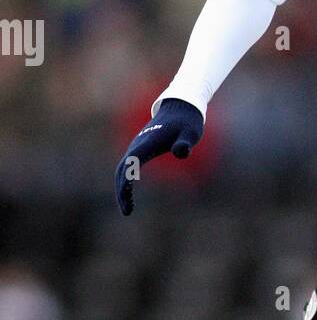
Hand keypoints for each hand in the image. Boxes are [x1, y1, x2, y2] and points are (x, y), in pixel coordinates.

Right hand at [115, 98, 203, 214]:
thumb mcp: (191, 133)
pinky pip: (127, 167)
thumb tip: (181, 153)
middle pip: (121, 169)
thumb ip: (185, 143)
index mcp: (147, 142)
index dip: (126, 181)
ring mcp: (137, 146)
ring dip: (121, 188)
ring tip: (128, 209)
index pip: (131, 163)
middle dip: (121, 191)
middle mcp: (137, 144)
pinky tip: (131, 195)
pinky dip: (125, 181)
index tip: (128, 198)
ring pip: (122, 169)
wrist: (181, 107)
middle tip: (127, 211)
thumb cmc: (187, 122)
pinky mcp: (139, 149)